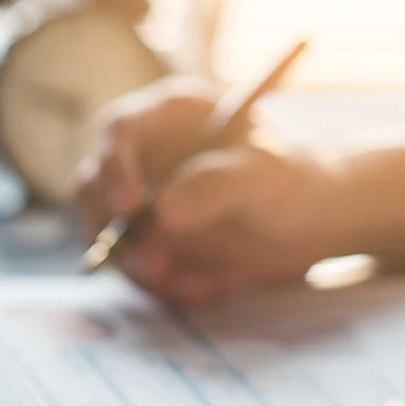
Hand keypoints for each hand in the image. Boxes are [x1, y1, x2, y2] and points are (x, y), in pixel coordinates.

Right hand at [74, 79, 404, 306]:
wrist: (311, 224)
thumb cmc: (293, 183)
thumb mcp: (267, 178)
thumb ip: (218, 186)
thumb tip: (162, 211)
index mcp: (170, 116)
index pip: (119, 131)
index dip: (113, 169)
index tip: (130, 211)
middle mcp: (144, 154)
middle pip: (94, 187)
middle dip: (117, 233)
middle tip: (156, 267)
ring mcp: (139, 199)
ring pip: (108, 236)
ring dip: (143, 269)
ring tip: (199, 286)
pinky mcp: (146, 240)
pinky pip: (134, 268)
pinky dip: (163, 287)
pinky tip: (206, 289)